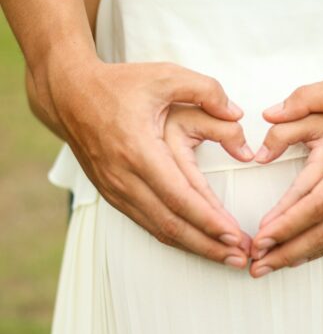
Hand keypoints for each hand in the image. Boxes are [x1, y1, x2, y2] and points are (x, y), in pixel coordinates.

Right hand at [39, 59, 253, 268]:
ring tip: (226, 257)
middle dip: (209, 245)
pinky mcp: (113, 194)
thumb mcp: (165, 75)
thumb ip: (207, 90)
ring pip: (159, 230)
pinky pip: (147, 224)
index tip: (237, 237)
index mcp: (139, 149)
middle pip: (172, 223)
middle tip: (241, 259)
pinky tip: (196, 243)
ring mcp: (116, 189)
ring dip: (194, 247)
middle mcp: (125, 177)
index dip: (210, 221)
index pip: (180, 196)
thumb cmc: (120, 85)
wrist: (70, 95)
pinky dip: (175, 237)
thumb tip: (238, 114)